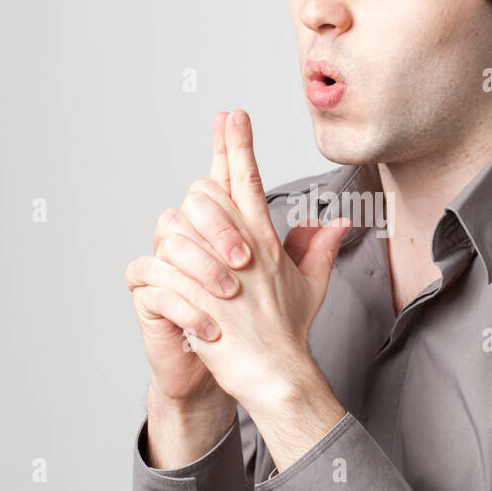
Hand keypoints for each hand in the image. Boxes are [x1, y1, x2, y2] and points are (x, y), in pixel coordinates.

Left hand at [150, 109, 350, 416]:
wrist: (277, 374)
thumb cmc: (289, 334)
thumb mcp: (311, 285)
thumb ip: (320, 248)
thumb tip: (334, 225)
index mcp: (267, 242)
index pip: (249, 180)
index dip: (238, 143)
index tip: (230, 116)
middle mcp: (243, 250)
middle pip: (207, 192)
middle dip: (198, 190)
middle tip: (202, 195)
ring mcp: (218, 273)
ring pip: (179, 225)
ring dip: (174, 232)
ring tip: (183, 250)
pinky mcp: (196, 299)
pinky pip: (162, 267)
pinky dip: (156, 268)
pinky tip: (158, 275)